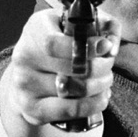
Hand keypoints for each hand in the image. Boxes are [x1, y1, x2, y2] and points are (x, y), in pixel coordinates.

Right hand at [0, 8, 120, 136]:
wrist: (30, 81)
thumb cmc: (60, 52)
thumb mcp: (75, 31)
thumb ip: (99, 25)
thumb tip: (113, 27)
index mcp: (35, 28)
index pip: (59, 38)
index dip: (89, 43)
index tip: (108, 46)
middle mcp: (24, 56)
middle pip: (72, 65)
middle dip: (102, 66)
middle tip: (111, 67)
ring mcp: (24, 85)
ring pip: (72, 89)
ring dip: (99, 87)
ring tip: (107, 84)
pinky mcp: (30, 110)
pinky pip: (67, 111)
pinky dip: (91, 106)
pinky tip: (101, 100)